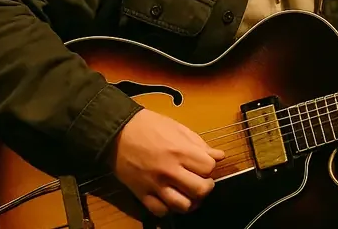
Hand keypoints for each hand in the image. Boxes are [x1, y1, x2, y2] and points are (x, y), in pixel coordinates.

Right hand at [110, 109, 225, 216]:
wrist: (117, 132)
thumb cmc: (148, 125)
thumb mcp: (177, 128)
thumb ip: (199, 144)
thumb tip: (219, 156)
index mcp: (180, 151)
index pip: (209, 167)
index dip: (210, 167)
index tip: (205, 166)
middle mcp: (169, 170)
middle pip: (200, 190)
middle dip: (206, 187)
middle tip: (202, 182)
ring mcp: (155, 184)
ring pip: (182, 205)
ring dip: (190, 202)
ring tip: (188, 193)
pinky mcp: (141, 193)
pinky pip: (160, 211)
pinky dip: (168, 208)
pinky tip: (170, 198)